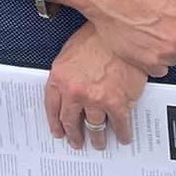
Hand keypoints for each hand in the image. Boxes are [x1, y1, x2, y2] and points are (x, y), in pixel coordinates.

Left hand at [45, 25, 146, 150]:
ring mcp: (95, 100)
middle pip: (71, 121)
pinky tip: (123, 137)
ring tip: (99, 143)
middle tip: (77, 142)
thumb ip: (66, 75)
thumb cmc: (95, 38)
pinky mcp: (117, 103)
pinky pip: (119, 125)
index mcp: (59, 79)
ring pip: (94, 127)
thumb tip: (68, 93)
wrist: (117, 33)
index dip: (55, 123)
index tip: (59, 132)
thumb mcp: (70, 53)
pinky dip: (122, 134)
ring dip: (97, 138)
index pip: (52, 107)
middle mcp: (74, 92)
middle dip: (74, 135)